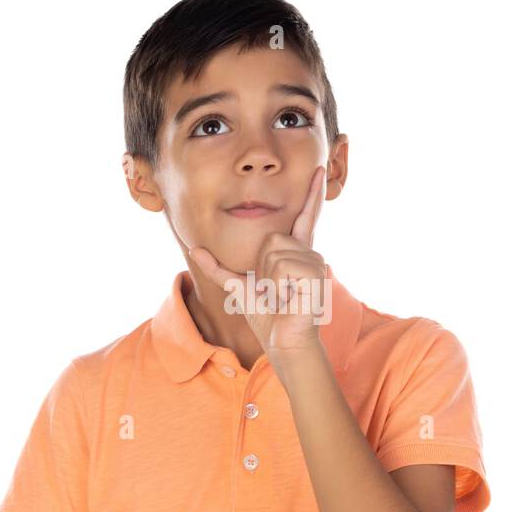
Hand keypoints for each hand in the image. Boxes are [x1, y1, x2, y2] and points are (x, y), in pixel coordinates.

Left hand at [189, 165, 328, 366]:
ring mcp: (315, 263)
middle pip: (272, 238)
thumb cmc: (268, 317)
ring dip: (270, 278)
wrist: (284, 342)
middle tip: (273, 291)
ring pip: (275, 250)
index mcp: (295, 253)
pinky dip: (278, 285)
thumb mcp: (238, 288)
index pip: (304, 218)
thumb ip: (218, 268)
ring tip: (282, 296)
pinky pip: (283, 265)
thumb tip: (194, 249)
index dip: (311, 195)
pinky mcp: (316, 274)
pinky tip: (288, 298)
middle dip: (262, 266)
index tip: (318, 170)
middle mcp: (308, 254)